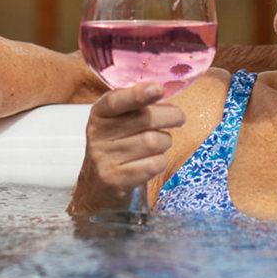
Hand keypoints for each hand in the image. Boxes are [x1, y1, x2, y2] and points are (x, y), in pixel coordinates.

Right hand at [70, 83, 185, 213]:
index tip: (158, 89)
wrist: (97, 188)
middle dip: (170, 116)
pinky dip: (160, 161)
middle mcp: (98, 134)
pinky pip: (153, 164)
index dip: (138, 94)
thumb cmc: (116, 148)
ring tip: (159, 143)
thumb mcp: (116, 122)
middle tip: (179, 117)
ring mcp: (104, 158)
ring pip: (153, 142)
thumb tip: (163, 90)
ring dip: (165, 141)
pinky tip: (152, 161)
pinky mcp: (114, 179)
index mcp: (99, 114)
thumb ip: (135, 105)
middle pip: (145, 119)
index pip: (117, 101)